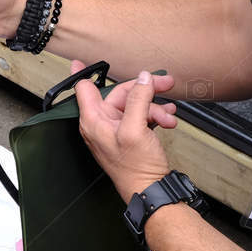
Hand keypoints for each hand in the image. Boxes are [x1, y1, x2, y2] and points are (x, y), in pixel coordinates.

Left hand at [72, 62, 176, 200]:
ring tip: (169, 117)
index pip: (84, 88)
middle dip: (145, 91)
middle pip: (120, 93)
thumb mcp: (136, 128)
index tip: (81, 60)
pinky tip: (168, 120)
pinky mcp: (130, 136)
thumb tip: (143, 78)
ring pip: (135, 105)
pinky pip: (141, 117)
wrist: (151, 190)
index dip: (85, 72)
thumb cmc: (136, 168)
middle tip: (166, 84)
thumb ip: (138, 99)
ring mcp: (116, 130)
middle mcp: (101, 124)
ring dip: (155, 107)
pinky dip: (156, 116)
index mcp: (94, 120)